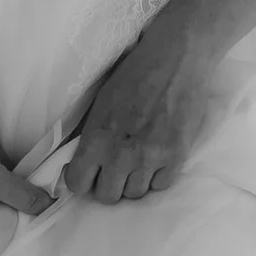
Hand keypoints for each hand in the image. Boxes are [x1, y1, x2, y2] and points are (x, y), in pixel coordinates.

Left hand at [62, 23, 216, 203]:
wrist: (175, 59)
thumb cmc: (134, 74)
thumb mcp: (101, 103)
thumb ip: (92, 136)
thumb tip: (83, 161)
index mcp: (97, 137)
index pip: (78, 183)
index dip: (80, 180)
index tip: (87, 173)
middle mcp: (121, 154)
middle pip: (107, 196)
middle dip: (107, 183)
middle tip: (113, 168)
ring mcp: (151, 159)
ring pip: (135, 194)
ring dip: (133, 180)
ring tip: (137, 159)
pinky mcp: (176, 158)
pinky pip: (161, 185)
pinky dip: (157, 176)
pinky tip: (156, 157)